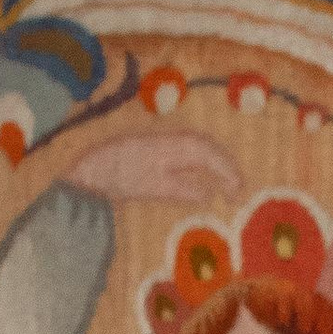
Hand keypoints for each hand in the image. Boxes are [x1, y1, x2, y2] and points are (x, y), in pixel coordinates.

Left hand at [57, 125, 241, 205]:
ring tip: (227, 183)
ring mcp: (167, 142)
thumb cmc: (124, 176)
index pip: (211, 155)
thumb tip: (210, 193)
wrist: (95, 166)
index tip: (236, 193)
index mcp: (176, 147)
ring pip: (201, 146)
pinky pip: (191, 149)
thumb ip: (184, 189)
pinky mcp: (160, 148)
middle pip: (210, 147)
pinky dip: (204, 161)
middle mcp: (175, 140)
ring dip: (217, 163)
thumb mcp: (155, 187)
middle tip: (237, 191)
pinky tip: (205, 175)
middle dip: (227, 167)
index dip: (228, 173)